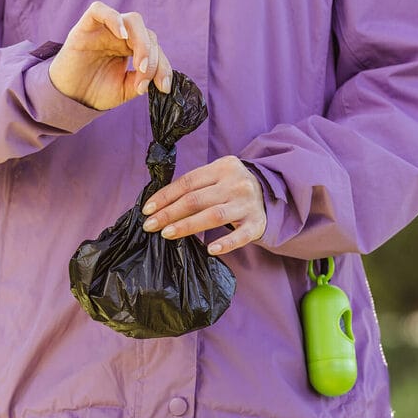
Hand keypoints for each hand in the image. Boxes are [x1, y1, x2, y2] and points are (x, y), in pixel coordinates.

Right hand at [49, 1, 172, 110]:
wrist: (69, 98)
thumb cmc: (95, 91)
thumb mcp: (125, 89)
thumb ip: (142, 80)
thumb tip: (158, 78)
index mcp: (132, 48)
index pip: (156, 48)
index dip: (163, 67)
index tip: (163, 88)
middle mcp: (121, 36)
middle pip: (147, 33)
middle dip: (153, 57)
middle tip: (145, 78)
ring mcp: (104, 30)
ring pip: (131, 20)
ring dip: (141, 41)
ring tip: (139, 65)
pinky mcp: (85, 27)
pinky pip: (99, 10)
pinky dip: (113, 18)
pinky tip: (122, 36)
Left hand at [141, 155, 267, 255]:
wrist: (270, 192)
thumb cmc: (231, 187)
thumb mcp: (216, 176)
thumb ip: (194, 185)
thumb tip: (159, 204)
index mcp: (222, 167)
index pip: (188, 182)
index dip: (165, 196)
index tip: (147, 210)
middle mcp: (235, 184)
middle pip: (196, 199)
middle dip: (169, 213)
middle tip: (151, 225)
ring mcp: (247, 204)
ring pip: (214, 216)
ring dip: (188, 226)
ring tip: (167, 234)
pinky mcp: (257, 224)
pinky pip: (240, 236)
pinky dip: (226, 243)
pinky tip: (210, 250)